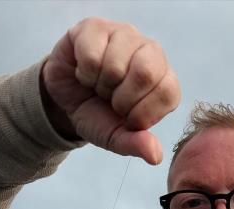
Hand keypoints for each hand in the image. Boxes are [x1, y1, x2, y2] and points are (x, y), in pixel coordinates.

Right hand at [41, 17, 179, 162]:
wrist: (65, 102)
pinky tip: (84, 73)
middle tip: (112, 101)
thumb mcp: (117, 138)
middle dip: (122, 99)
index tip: (127, 117)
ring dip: (101, 85)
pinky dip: (84, 73)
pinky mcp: (95, 27)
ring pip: (115, 64)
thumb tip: (155, 156)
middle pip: (146, 73)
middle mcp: (149, 52)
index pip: (168, 92)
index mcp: (163, 79)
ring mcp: (123, 35)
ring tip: (98, 85)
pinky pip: (91, 53)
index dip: (143, 113)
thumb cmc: (99, 115)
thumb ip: (136, 145)